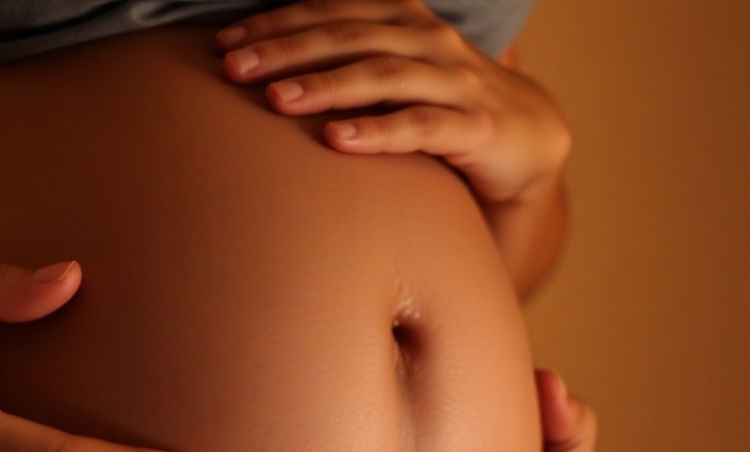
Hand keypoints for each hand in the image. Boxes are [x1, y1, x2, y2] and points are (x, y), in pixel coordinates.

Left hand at [214, 0, 570, 204]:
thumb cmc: (438, 105)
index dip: (275, 25)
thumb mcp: (390, 73)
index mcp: (401, 18)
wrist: (525, 139)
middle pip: (348, 37)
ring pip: (382, 75)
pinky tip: (338, 140)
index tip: (223, 45)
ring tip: (277, 100)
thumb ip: (342, 60)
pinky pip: (421, 126)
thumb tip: (261, 66)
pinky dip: (378, 131)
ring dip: (326, 85)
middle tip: (234, 68)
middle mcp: (428, 39)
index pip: (329, 11)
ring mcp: (454, 80)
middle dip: (286, 50)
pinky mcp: (475, 126)